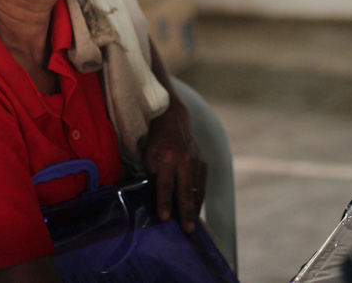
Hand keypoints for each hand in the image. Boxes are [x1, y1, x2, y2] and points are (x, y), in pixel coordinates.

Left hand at [142, 99, 207, 233]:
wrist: (173, 120)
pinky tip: (195, 208)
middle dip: (185, 212)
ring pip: (197, 189)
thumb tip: (153, 203)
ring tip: (191, 224)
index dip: (163, 202)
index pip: (165, 185)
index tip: (164, 218)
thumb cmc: (156, 143)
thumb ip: (152, 180)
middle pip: (185, 191)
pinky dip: (199, 198)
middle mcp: (184, 160)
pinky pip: (202, 184)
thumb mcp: (148, 159)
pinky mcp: (203, 162)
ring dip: (194, 208)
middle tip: (187, 230)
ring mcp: (196, 161)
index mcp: (167, 158)